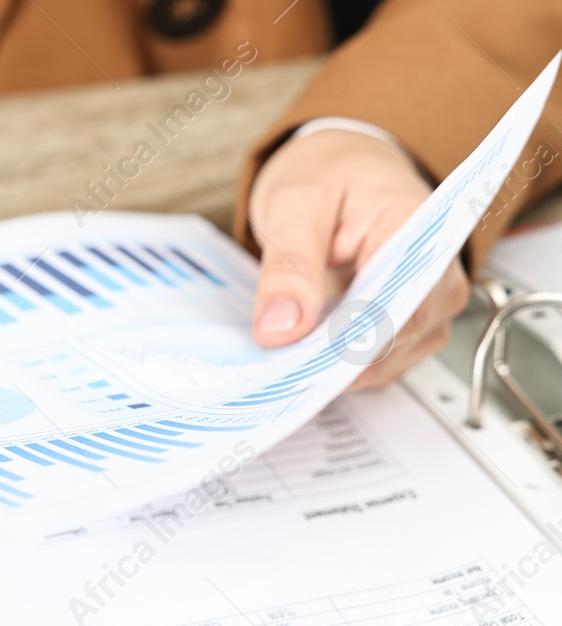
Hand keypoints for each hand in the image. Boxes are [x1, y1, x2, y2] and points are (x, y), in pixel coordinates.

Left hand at [247, 129, 469, 387]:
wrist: (343, 169)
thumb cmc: (330, 175)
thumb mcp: (294, 204)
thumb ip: (290, 266)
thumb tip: (281, 329)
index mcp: (423, 230)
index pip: (403, 307)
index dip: (353, 344)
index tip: (304, 363)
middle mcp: (438, 275)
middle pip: (394, 341)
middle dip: (331, 359)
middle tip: (276, 361)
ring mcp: (426, 307)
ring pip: (382, 362)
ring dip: (329, 368)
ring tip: (284, 355)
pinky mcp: (405, 327)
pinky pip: (371, 363)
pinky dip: (333, 365)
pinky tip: (302, 354)